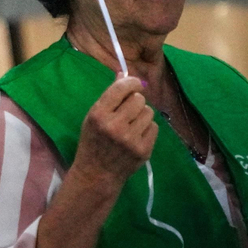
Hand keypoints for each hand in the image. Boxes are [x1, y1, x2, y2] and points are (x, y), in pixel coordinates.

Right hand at [69, 76, 156, 191]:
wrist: (96, 174)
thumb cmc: (93, 141)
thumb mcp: (93, 117)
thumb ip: (109, 96)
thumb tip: (124, 74)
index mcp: (98, 114)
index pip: (121, 88)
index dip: (131, 82)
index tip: (134, 84)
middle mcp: (114, 126)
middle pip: (139, 99)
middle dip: (135, 102)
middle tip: (128, 111)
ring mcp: (130, 139)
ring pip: (149, 113)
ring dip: (142, 116)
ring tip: (131, 125)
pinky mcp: (143, 150)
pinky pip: (154, 128)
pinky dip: (147, 129)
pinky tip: (136, 137)